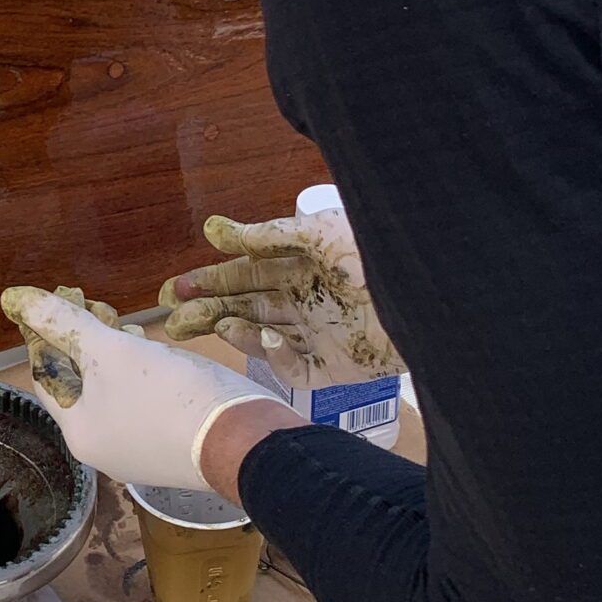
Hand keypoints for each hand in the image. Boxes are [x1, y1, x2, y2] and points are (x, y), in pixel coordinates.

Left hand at [1, 283, 277, 493]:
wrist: (244, 440)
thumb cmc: (168, 396)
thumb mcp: (110, 350)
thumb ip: (63, 323)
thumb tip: (14, 298)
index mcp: (79, 434)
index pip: (46, 380)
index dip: (48, 338)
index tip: (61, 305)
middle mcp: (104, 452)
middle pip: (82, 387)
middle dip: (86, 344)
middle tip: (98, 308)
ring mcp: (140, 454)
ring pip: (115, 395)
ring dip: (115, 358)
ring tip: (126, 325)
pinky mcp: (173, 450)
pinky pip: (144, 407)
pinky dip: (142, 378)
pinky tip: (157, 354)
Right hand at [160, 202, 401, 384]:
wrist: (429, 297)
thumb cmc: (376, 256)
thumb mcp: (319, 233)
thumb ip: (267, 235)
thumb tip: (215, 232)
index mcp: (304, 267)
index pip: (247, 274)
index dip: (211, 280)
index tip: (176, 288)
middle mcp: (307, 301)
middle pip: (247, 306)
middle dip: (207, 309)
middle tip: (172, 316)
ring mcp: (320, 336)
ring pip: (261, 335)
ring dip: (229, 329)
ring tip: (200, 324)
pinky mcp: (336, 369)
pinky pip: (294, 366)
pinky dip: (272, 353)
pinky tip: (262, 335)